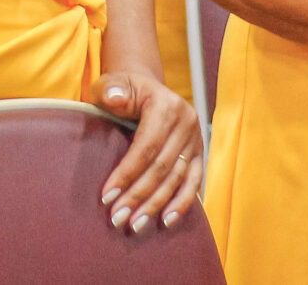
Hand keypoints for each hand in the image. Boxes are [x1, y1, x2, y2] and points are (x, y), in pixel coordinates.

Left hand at [93, 70, 202, 235]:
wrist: (146, 89)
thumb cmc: (125, 90)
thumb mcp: (113, 83)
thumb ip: (111, 89)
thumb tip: (114, 98)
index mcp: (166, 105)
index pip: (146, 146)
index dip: (127, 173)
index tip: (107, 197)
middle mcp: (187, 122)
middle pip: (162, 167)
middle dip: (138, 196)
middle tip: (117, 218)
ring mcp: (196, 139)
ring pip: (177, 179)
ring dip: (156, 205)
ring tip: (135, 225)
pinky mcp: (200, 154)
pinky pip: (194, 182)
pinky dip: (181, 204)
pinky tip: (166, 222)